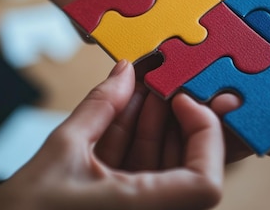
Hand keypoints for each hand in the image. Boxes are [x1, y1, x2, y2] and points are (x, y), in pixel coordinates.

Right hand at [0, 60, 224, 209]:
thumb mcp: (62, 150)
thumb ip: (100, 106)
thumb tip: (124, 72)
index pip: (207, 181)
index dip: (206, 137)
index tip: (185, 101)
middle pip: (189, 169)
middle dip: (176, 122)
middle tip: (162, 85)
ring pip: (163, 170)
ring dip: (155, 128)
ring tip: (141, 91)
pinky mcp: (124, 209)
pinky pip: (142, 176)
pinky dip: (136, 144)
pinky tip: (126, 111)